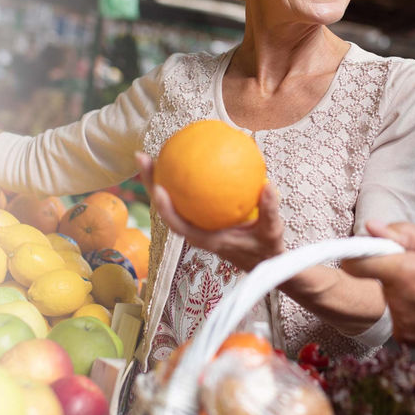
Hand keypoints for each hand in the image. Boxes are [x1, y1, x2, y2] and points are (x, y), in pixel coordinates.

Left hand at [135, 152, 285, 271]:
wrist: (265, 261)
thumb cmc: (266, 248)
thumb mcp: (272, 231)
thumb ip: (270, 210)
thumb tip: (267, 186)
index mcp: (206, 239)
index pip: (179, 225)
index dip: (166, 208)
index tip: (159, 189)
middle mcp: (196, 231)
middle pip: (166, 207)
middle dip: (151, 182)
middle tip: (142, 157)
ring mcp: (197, 224)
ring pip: (172, 200)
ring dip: (159, 177)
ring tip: (153, 153)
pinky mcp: (202, 217)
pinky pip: (187, 195)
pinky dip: (183, 178)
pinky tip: (185, 157)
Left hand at [341, 221, 414, 353]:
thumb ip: (405, 235)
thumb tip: (372, 227)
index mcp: (405, 273)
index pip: (355, 263)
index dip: (359, 253)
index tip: (372, 249)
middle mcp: (396, 301)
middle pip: (376, 277)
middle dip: (392, 270)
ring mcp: (400, 323)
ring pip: (389, 296)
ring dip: (404, 290)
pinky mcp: (405, 338)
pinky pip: (398, 314)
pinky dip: (411, 309)